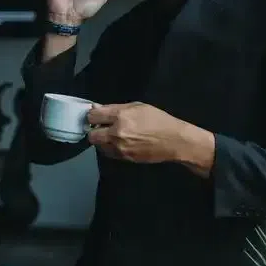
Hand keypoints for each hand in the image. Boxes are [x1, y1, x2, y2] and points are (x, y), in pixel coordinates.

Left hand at [86, 102, 214, 173]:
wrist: (174, 141)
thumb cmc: (158, 120)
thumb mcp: (137, 107)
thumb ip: (115, 108)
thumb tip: (96, 107)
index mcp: (120, 116)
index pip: (92, 116)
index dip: (93, 115)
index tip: (97, 116)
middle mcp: (117, 133)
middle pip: (91, 134)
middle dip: (94, 130)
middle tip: (102, 127)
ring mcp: (120, 148)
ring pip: (98, 146)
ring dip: (102, 140)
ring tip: (112, 135)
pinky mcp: (124, 158)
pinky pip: (108, 153)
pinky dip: (109, 148)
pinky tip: (119, 143)